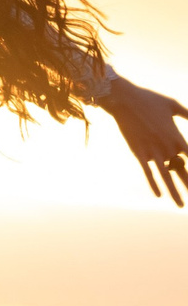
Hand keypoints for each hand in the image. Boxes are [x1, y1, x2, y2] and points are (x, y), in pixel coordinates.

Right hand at [99, 75, 187, 204]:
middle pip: (183, 172)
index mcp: (178, 138)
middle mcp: (167, 148)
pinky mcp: (139, 153)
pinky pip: (148, 172)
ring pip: (167, 177)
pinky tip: (159, 195)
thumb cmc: (150, 100)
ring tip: (181, 206)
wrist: (124, 100)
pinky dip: (153, 184)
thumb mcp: (173, 105)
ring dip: (175, 192)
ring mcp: (153, 152)